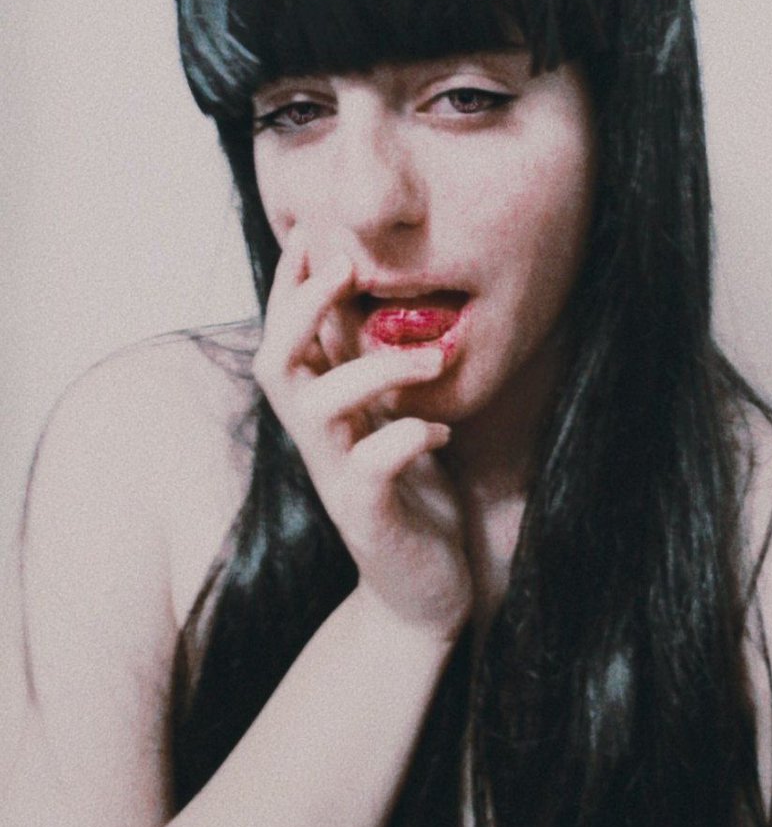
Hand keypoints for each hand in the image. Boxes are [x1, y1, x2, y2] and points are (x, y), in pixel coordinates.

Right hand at [252, 234, 472, 643]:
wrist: (421, 593)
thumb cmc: (410, 496)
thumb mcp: (387, 420)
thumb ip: (371, 372)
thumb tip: (373, 301)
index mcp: (321, 411)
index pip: (286, 337)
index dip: (289, 286)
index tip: (310, 234)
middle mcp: (317, 439)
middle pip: (276, 362)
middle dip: (302, 307)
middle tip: (346, 265)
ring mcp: (336, 478)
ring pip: (318, 407)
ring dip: (376, 368)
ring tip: (434, 355)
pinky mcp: (365, 516)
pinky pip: (372, 466)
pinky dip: (408, 435)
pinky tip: (440, 428)